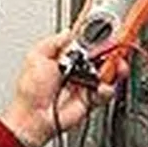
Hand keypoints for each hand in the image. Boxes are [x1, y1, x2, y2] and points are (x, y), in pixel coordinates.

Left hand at [0, 30, 128, 146]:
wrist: (34, 117)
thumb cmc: (30, 92)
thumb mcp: (36, 56)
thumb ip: (53, 42)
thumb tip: (69, 31)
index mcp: (66, 56)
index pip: (86, 41)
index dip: (98, 35)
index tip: (111, 28)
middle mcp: (78, 69)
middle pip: (102, 55)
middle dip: (113, 49)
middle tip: (117, 46)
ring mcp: (86, 83)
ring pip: (109, 72)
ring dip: (115, 67)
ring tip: (114, 65)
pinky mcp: (91, 99)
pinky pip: (107, 91)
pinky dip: (107, 88)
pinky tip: (101, 86)